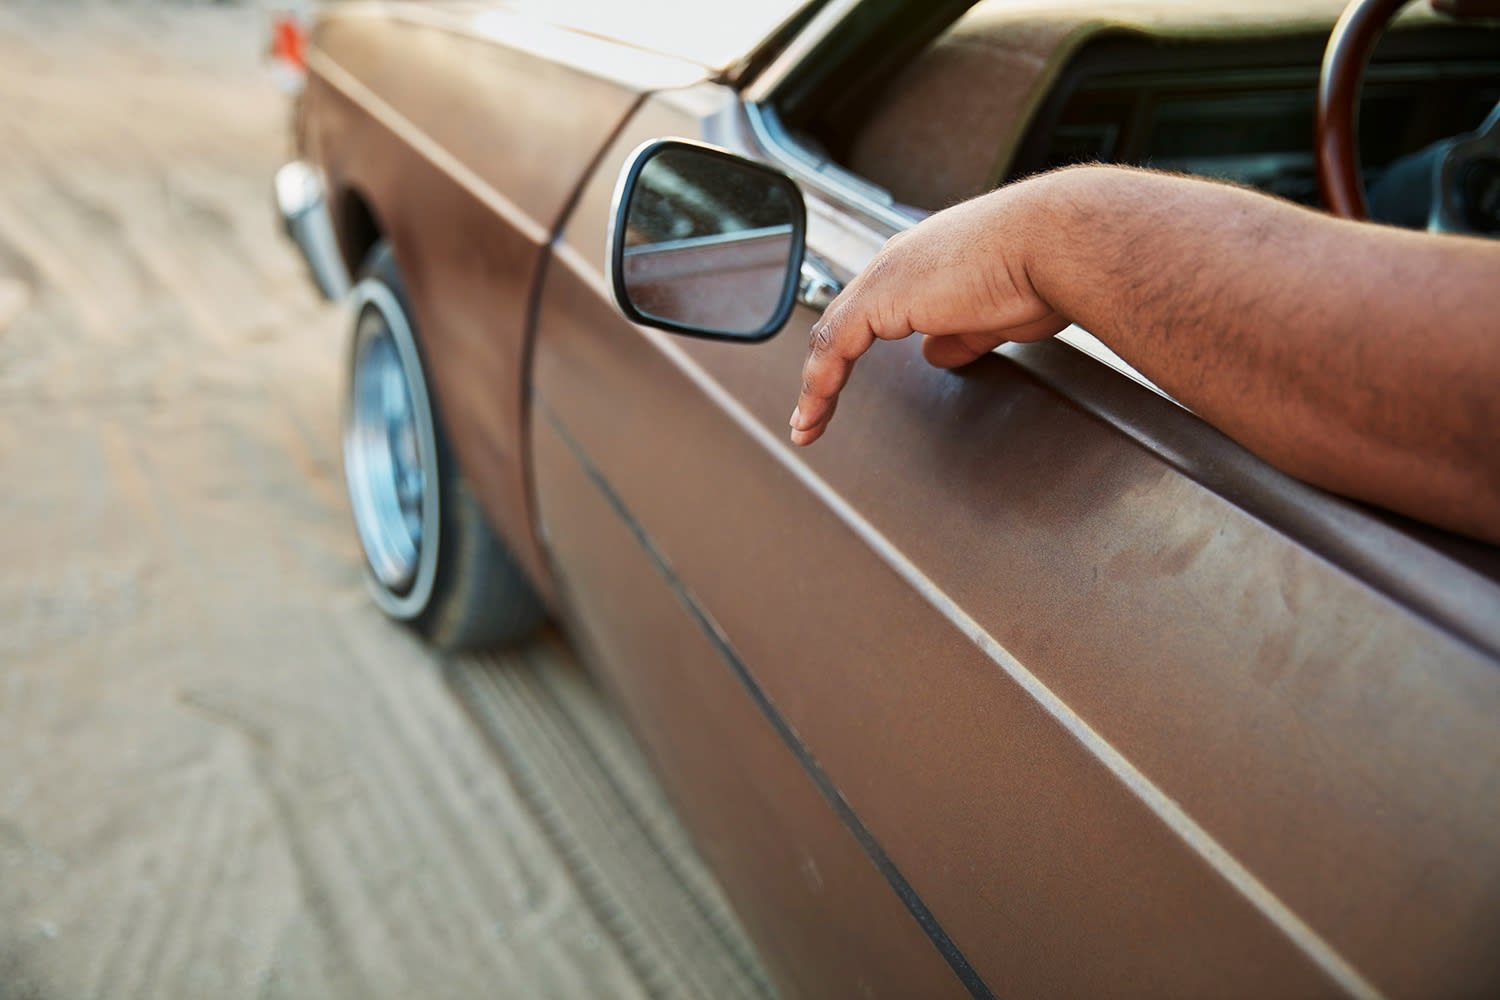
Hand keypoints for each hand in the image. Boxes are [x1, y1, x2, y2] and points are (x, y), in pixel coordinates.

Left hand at [788, 178, 1068, 445]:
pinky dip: (820, 382)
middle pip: (844, 322)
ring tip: (806, 426)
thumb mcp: (994, 314)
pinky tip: (814, 412)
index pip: (873, 309)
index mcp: (925, 262)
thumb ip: (960, 336)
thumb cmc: (1045, 268)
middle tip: (812, 411)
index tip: (844, 384)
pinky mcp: (882, 296)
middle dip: (825, 370)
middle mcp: (899, 263)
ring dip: (817, 385)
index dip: (854, 351)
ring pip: (833, 336)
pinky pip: (835, 345)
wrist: (1056, 243)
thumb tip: (936, 355)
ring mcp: (888, 277)